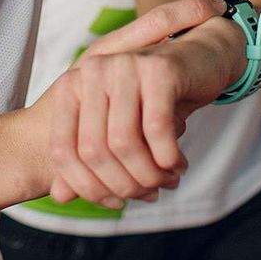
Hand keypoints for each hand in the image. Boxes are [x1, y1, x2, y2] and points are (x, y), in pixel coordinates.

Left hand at [25, 0, 234, 208]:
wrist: (200, 58)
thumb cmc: (153, 97)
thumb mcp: (116, 127)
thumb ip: (85, 159)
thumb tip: (60, 196)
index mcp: (72, 86)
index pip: (63, 151)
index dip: (88, 187)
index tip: (115, 201)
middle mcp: (92, 72)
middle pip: (94, 151)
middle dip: (125, 184)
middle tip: (149, 193)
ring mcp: (124, 67)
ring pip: (124, 143)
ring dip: (149, 174)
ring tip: (166, 180)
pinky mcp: (158, 70)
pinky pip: (156, 128)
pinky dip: (168, 156)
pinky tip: (177, 163)